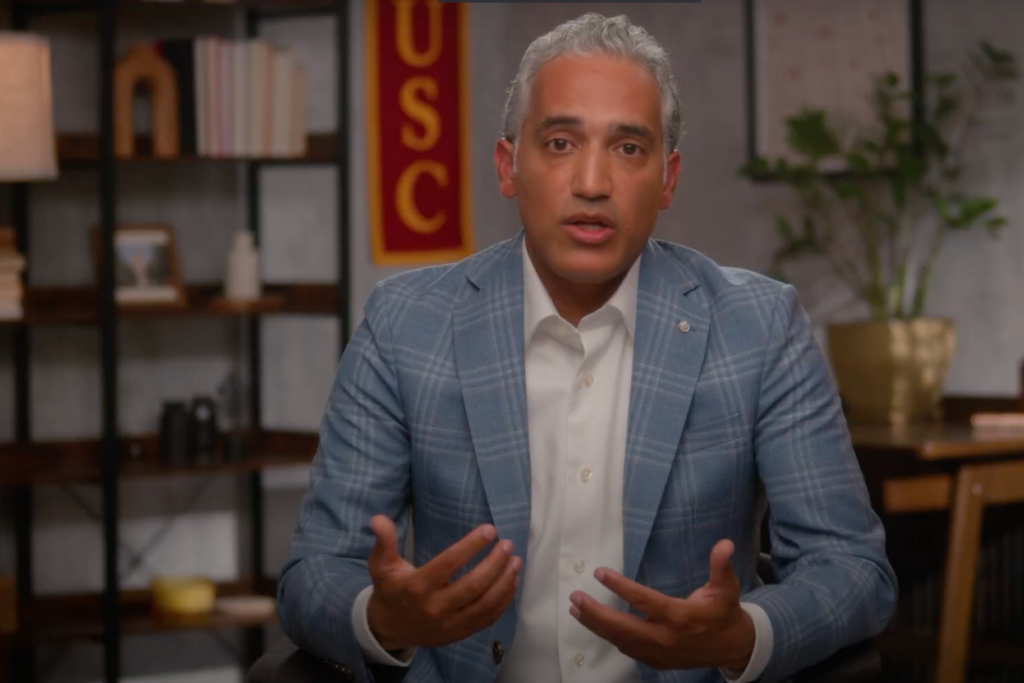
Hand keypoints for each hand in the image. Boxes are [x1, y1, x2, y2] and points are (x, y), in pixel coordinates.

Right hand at [366, 515, 520, 651]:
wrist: (389, 630)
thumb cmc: (390, 590)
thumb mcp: (381, 565)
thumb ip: (384, 541)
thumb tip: (378, 519)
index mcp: (416, 588)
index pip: (449, 564)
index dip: (471, 546)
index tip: (489, 530)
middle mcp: (435, 608)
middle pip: (474, 585)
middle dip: (495, 563)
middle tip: (507, 544)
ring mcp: (450, 624)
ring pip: (485, 603)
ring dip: (505, 581)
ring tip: (515, 560)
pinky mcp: (460, 633)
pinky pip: (488, 618)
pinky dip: (504, 600)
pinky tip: (511, 582)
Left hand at [569, 539, 754, 671]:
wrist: (733, 649)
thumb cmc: (725, 613)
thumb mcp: (726, 588)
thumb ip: (721, 566)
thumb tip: (725, 544)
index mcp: (681, 617)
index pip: (644, 601)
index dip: (620, 587)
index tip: (600, 573)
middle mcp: (666, 638)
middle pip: (623, 627)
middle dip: (596, 613)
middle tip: (575, 597)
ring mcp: (659, 653)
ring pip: (620, 640)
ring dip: (596, 625)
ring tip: (576, 609)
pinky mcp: (657, 661)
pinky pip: (628, 649)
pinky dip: (610, 637)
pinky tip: (597, 624)